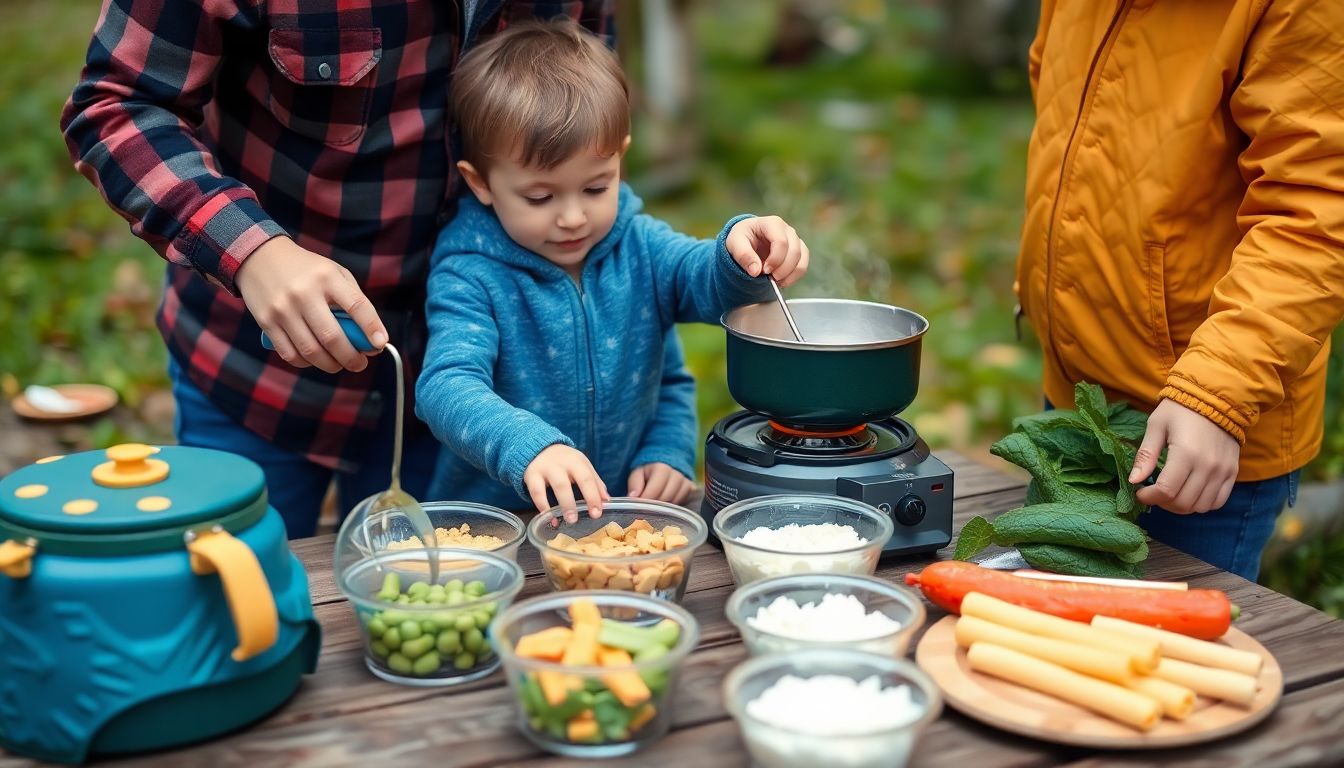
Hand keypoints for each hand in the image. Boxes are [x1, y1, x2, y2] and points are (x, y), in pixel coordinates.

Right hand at [235, 236, 387, 372]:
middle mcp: (305, 294)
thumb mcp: (334, 272)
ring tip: (339, 364)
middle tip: (360, 364)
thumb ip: (352, 299)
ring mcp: (283, 309)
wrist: (259, 257)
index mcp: (327, 278)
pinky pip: (289, 353)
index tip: (381, 344)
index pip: (356, 306)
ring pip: (311, 351)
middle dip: (351, 358)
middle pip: (332, 337)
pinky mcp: (266, 322)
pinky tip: (315, 360)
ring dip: (331, 365)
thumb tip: (371, 336)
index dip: (372, 328)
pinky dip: (306, 363)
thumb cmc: (306, 270)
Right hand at [523, 444, 609, 523]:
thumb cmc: (566, 460)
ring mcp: (545, 469)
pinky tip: (550, 518)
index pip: (587, 479)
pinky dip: (543, 507)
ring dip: (562, 504)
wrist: (540, 447)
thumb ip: (594, 482)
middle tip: (578, 520)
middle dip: (573, 502)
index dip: (593, 496)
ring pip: (554, 487)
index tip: (597, 513)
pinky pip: (536, 493)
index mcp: (576, 461)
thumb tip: (606, 501)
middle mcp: (560, 463)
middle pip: (567, 483)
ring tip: (568, 520)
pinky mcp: (531, 475)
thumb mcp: (582, 466)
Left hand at [627, 463, 695, 505]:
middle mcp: (677, 474)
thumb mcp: (637, 474)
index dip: (645, 500)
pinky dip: (674, 508)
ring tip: (655, 506)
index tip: (638, 507)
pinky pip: (684, 504)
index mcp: (662, 468)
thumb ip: (634, 484)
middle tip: (646, 509)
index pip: (655, 490)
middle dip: (654, 506)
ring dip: (664, 508)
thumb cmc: (647, 473)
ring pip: (675, 503)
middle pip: (666, 498)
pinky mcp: (691, 490)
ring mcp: (686, 482)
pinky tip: (666, 505)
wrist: (664, 467)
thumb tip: (634, 497)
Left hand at [726, 215, 809, 287]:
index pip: (781, 242)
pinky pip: (803, 265)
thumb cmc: (741, 238)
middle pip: (794, 251)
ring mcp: (795, 240)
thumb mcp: (735, 244)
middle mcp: (787, 230)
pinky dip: (794, 276)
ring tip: (776, 281)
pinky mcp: (798, 251)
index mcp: (772, 224)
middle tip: (770, 278)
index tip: (764, 271)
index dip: (775, 259)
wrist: (747, 240)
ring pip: (801, 258)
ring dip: (790, 274)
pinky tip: (782, 282)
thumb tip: (755, 271)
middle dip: (783, 269)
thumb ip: (744, 256)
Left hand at [1130, 399, 1240, 513]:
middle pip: (1183, 503)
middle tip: (1153, 493)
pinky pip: (1218, 501)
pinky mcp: (1232, 473)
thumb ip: (1146, 455)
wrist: (1215, 399)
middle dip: (1162, 503)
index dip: (1149, 497)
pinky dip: (1202, 504)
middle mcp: (1208, 466)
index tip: (1140, 492)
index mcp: (1186, 453)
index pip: (1166, 491)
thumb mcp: (1156, 426)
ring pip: (1201, 506)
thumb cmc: (1180, 410)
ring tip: (1171, 493)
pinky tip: (1190, 492)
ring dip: (1181, 506)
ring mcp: (1223, 471)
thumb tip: (1134, 481)